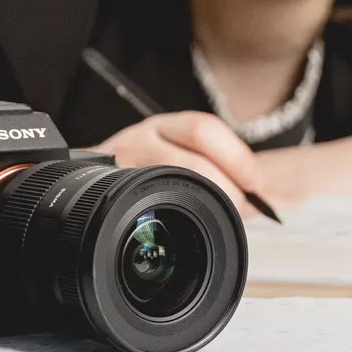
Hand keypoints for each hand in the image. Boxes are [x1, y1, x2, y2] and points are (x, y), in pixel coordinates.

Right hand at [93, 112, 265, 215]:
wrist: (85, 184)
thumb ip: (216, 173)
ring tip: (222, 214)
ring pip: (169, 175)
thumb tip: (266, 197)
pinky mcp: (105, 189)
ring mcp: (119, 163)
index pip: (203, 128)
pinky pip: (141, 202)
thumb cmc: (143, 179)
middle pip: (190, 153)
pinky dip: (173, 215)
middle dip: (226, 183)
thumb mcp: (176, 163)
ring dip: (207, 198)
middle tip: (242, 205)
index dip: (236, 155)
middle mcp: (139, 139)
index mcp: (163, 127)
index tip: (257, 182)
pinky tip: (187, 225)